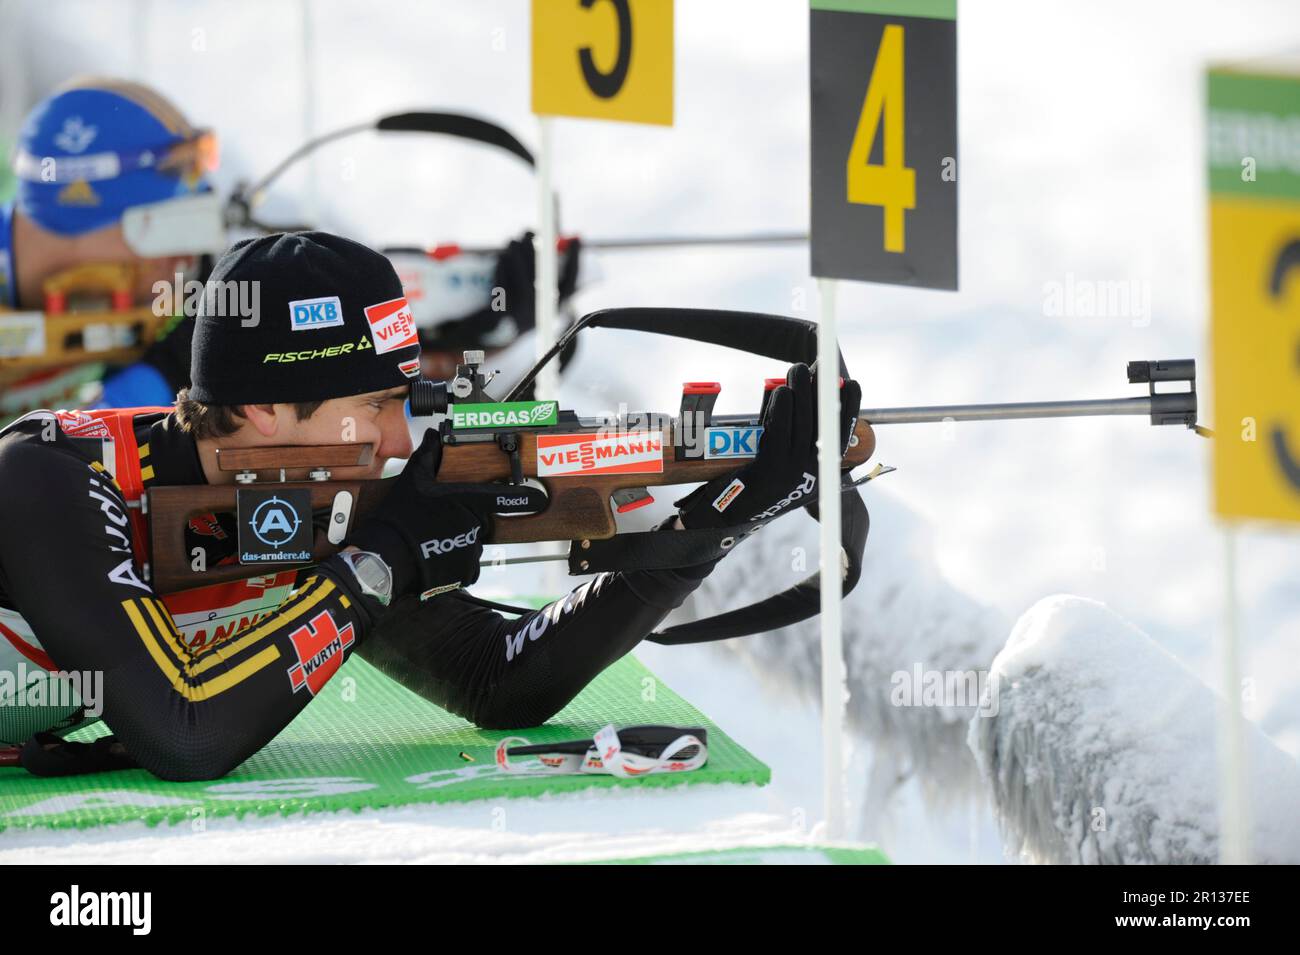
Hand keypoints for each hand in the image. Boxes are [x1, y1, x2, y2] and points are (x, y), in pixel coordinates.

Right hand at [347, 428, 543, 597]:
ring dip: (459, 542)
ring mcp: (470, 550)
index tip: (539, 498)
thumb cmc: (399, 516)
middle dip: (466, 520)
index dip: (522, 498)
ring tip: (434, 541)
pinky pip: (468, 566)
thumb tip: (433, 436)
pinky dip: (456, 562)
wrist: (385, 556)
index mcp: (464, 501)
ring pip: (473, 544)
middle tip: (440, 522)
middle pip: (480, 521)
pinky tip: (437, 557)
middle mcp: (472, 525)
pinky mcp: (464, 572)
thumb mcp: (411, 481)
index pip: (500, 497)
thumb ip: (427, 457)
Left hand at [675, 362, 861, 530]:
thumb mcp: (782, 466)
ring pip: (802, 424)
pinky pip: (779, 433)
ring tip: (797, 370)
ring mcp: (792, 475)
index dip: (848, 408)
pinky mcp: (770, 472)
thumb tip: (805, 398)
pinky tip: (780, 392)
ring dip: (800, 392)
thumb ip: (795, 438)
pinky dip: (781, 410)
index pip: (841, 435)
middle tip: (818, 364)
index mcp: (819, 474)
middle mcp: (812, 475)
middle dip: (822, 390)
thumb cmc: (752, 486)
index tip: (849, 383)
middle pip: (822, 423)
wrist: (724, 519)